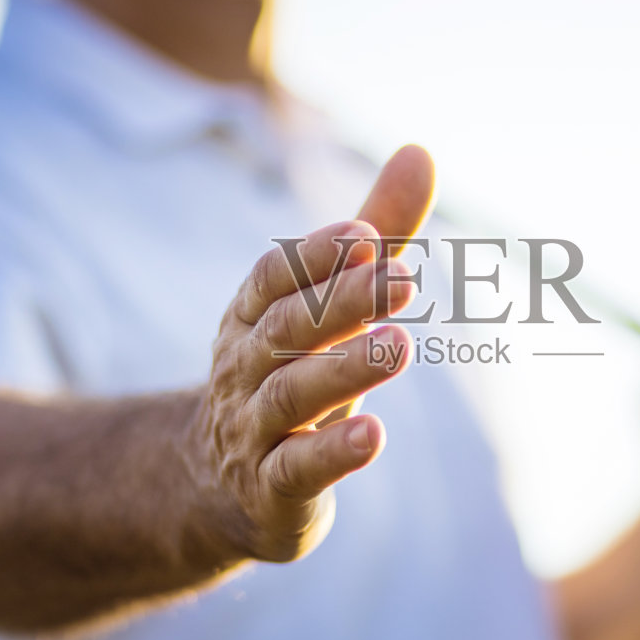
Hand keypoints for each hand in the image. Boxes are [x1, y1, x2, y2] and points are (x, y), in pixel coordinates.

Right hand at [188, 146, 436, 563]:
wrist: (219, 488)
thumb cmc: (293, 373)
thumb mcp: (331, 303)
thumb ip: (376, 231)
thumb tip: (420, 148)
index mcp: (252, 319)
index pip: (272, 279)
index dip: (314, 255)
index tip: (366, 234)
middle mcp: (245, 369)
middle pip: (288, 329)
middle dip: (343, 302)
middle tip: (404, 280)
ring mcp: (254, 431)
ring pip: (291, 395)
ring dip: (344, 369)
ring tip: (399, 348)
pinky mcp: (272, 491)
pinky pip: (296, 469)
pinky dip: (332, 451)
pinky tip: (374, 434)